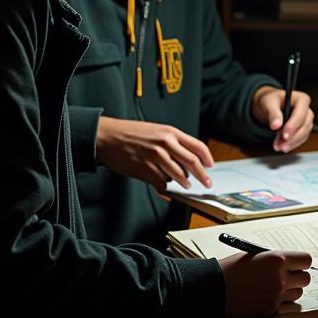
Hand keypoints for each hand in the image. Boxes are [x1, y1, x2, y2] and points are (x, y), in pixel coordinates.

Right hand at [96, 116, 213, 191]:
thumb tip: (187, 158)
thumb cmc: (130, 134)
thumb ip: (172, 142)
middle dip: (203, 176)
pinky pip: (161, 182)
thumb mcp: (155, 131)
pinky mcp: (145, 169)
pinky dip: (164, 186)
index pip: (197, 146)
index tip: (210, 166)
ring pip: (178, 175)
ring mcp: (155, 157)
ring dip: (184, 183)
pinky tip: (162, 185)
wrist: (106, 137)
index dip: (207, 158)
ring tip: (185, 185)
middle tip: (207, 183)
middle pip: (192, 162)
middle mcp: (165, 143)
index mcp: (170, 132)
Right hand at [220, 250, 312, 317]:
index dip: (301, 263)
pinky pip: (287, 306)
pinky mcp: (271, 309)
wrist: (215, 288)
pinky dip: (282, 303)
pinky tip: (269, 297)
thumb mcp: (256, 255)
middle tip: (287, 276)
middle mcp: (280, 277)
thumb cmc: (233, 269)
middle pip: (306, 279)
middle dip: (298, 277)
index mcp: (278, 259)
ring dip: (290, 290)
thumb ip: (276, 259)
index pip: (307, 260)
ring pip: (298, 293)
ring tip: (274, 287)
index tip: (296, 264)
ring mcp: (277, 295)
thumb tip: (292, 264)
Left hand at [251, 86, 313, 151]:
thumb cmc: (271, 100)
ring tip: (278, 146)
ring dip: (292, 142)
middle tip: (281, 144)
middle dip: (293, 137)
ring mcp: (306, 120)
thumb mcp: (269, 103)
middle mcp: (306, 110)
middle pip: (305, 125)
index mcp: (302, 99)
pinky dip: (292, 144)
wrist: (268, 106)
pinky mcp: (303, 129)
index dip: (293, 125)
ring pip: (304, 134)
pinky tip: (282, 146)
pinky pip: (301, 139)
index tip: (284, 135)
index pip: (301, 113)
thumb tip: (276, 125)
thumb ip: (273, 113)